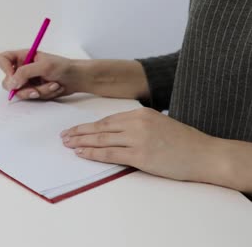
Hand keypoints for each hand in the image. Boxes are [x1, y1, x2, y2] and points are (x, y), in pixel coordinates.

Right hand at [0, 50, 78, 99]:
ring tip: (52, 85)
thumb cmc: (63, 66)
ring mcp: (26, 81)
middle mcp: (21, 68)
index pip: (2, 60)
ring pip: (20, 92)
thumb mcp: (44, 66)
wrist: (77, 78)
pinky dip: (43, 94)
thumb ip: (25, 73)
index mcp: (22, 56)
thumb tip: (11, 83)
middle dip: (23, 88)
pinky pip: (30, 97)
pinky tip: (54, 87)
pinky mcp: (32, 90)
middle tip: (35, 90)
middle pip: (8, 81)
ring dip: (38, 91)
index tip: (14, 77)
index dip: (4, 68)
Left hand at [60, 108, 222, 182]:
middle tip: (63, 136)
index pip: (107, 119)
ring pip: (101, 140)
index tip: (75, 129)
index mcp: (140, 113)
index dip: (88, 125)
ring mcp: (138, 139)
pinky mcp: (140, 156)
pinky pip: (110, 154)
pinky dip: (93, 154)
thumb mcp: (158, 124)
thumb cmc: (183, 141)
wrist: (205, 154)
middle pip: (100, 128)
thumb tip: (113, 132)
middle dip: (79, 132)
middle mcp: (137, 123)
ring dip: (81, 142)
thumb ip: (137, 125)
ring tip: (67, 144)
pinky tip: (81, 153)